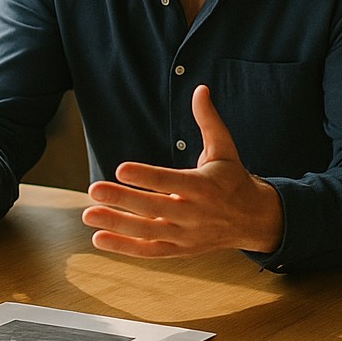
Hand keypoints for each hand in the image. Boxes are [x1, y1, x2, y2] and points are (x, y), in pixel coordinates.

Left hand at [82, 85, 282, 256]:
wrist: (253, 220)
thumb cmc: (232, 179)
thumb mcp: (224, 149)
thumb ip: (208, 121)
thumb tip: (200, 89)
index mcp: (203, 187)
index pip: (170, 181)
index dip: (145, 176)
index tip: (120, 169)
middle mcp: (194, 213)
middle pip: (154, 208)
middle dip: (123, 199)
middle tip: (94, 189)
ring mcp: (185, 235)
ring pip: (147, 232)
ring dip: (116, 224)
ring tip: (88, 214)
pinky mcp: (179, 249)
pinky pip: (149, 251)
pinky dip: (124, 248)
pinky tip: (99, 238)